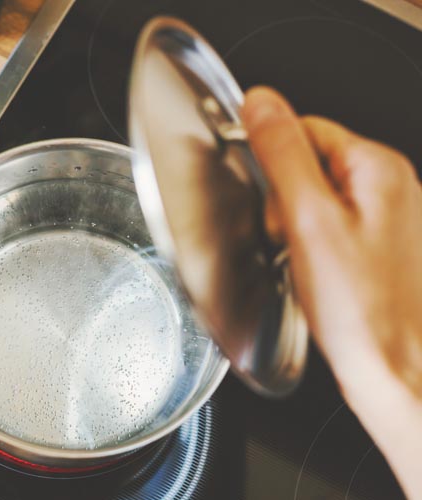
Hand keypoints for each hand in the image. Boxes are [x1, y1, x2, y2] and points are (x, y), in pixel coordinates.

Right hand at [242, 87, 421, 498]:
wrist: (397, 371)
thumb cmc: (363, 309)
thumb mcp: (309, 221)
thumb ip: (283, 154)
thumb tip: (260, 102)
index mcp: (378, 167)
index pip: (304, 129)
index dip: (274, 165)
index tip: (272, 203)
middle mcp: (391, 187)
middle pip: (309, 165)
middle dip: (285, 202)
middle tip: (290, 241)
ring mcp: (389, 219)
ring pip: (316, 201)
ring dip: (296, 229)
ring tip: (307, 265)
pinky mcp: (381, 248)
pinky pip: (330, 231)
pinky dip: (313, 249)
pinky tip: (319, 276)